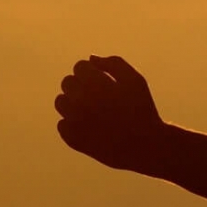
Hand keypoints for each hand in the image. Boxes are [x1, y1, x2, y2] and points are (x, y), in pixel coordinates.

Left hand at [54, 55, 167, 174]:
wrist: (146, 147)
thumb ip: (114, 63)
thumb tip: (90, 59)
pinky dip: (73, 125)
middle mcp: (82, 101)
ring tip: (91, 111)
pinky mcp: (73, 139)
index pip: (79, 67)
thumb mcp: (135, 80)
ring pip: (60, 102)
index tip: (103, 83)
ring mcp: (76, 121)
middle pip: (67, 82)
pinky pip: (62, 125)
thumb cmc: (142, 110)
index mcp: (96, 83)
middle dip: (80, 86)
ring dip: (72, 103)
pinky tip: (91, 128)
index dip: (91, 73)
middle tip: (97, 97)